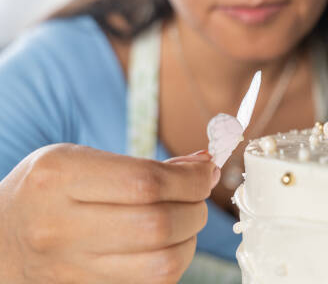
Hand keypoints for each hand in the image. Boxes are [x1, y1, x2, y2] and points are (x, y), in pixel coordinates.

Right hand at [0, 144, 219, 283]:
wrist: (1, 238)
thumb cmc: (47, 189)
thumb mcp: (80, 158)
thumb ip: (143, 164)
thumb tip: (204, 166)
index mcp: (59, 177)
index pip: (146, 183)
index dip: (189, 179)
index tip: (205, 172)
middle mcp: (61, 225)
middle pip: (158, 225)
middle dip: (195, 208)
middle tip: (198, 195)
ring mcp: (72, 266)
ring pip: (161, 264)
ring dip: (190, 239)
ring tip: (185, 219)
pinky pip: (151, 283)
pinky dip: (173, 261)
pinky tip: (169, 242)